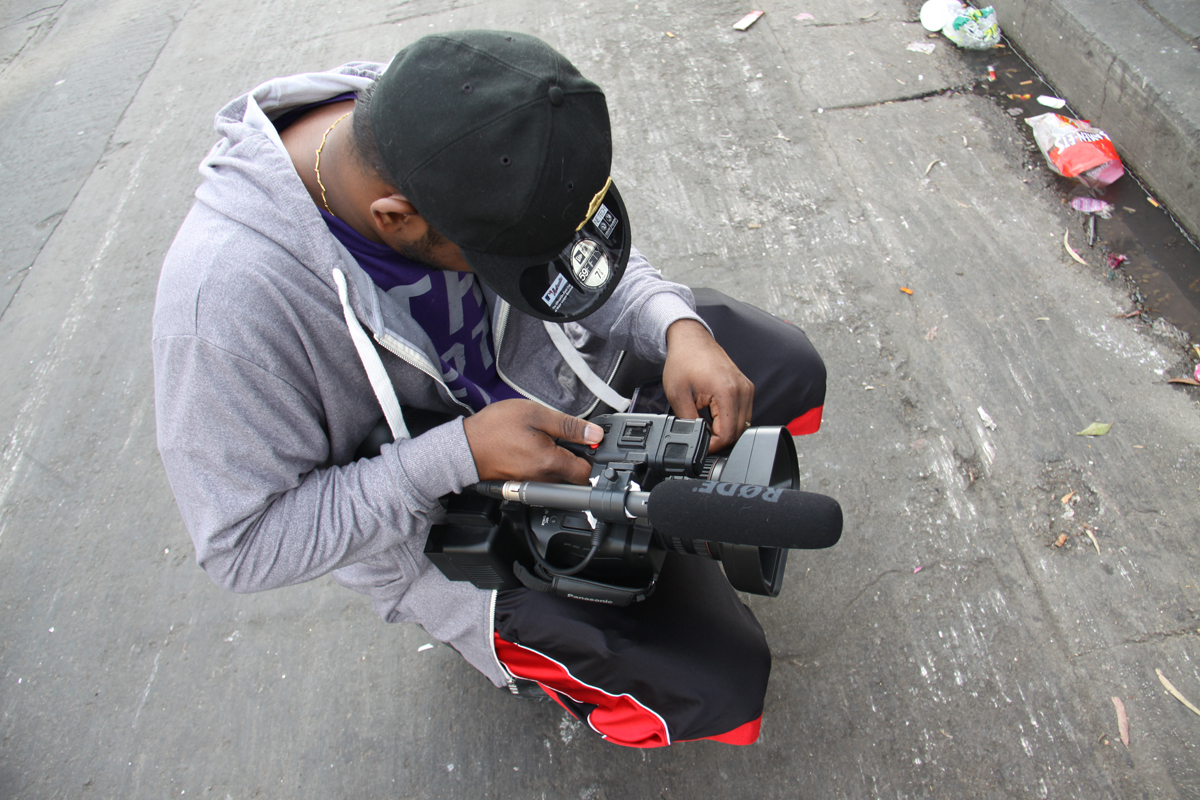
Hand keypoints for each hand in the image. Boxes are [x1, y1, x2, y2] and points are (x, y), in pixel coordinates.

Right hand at [462, 399, 602, 484]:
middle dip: (576, 459)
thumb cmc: (495, 428)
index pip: (587, 473)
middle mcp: (544, 479)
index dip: (592, 457)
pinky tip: (534, 449)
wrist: (464, 446)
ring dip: (559, 461)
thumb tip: (594, 434)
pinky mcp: (523, 484)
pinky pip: (543, 478)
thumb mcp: (535, 415)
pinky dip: (544, 465)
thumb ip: (569, 426)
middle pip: (574, 477)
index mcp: (550, 462)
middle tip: (566, 438)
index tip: (588, 443)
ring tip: (546, 441)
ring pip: (558, 477)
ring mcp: (533, 484)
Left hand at [661, 319, 753, 451]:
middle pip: (738, 432)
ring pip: (743, 425)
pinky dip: (730, 420)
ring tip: (705, 422)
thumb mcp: (678, 396)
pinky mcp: (745, 388)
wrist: (690, 340)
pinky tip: (714, 415)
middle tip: (700, 434)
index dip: (712, 445)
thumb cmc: (683, 361)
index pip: (728, 435)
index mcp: (727, 393)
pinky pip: (743, 413)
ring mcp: (747, 389)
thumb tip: (696, 439)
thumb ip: (688, 421)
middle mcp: (742, 391)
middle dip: (719, 439)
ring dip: (725, 429)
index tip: (700, 444)